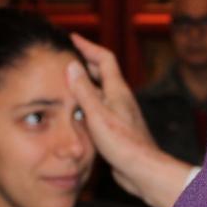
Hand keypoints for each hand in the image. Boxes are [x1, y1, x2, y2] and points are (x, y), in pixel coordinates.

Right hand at [68, 34, 192, 206]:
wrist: (141, 168)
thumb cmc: (122, 143)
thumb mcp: (97, 114)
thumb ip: (83, 90)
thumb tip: (71, 65)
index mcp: (117, 90)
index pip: (103, 58)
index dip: (88, 46)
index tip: (71, 38)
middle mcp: (120, 97)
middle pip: (101, 72)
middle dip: (84, 62)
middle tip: (65, 57)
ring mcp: (119, 112)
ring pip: (100, 91)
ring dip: (84, 83)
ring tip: (66, 81)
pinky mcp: (117, 127)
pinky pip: (100, 107)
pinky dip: (86, 102)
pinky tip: (76, 110)